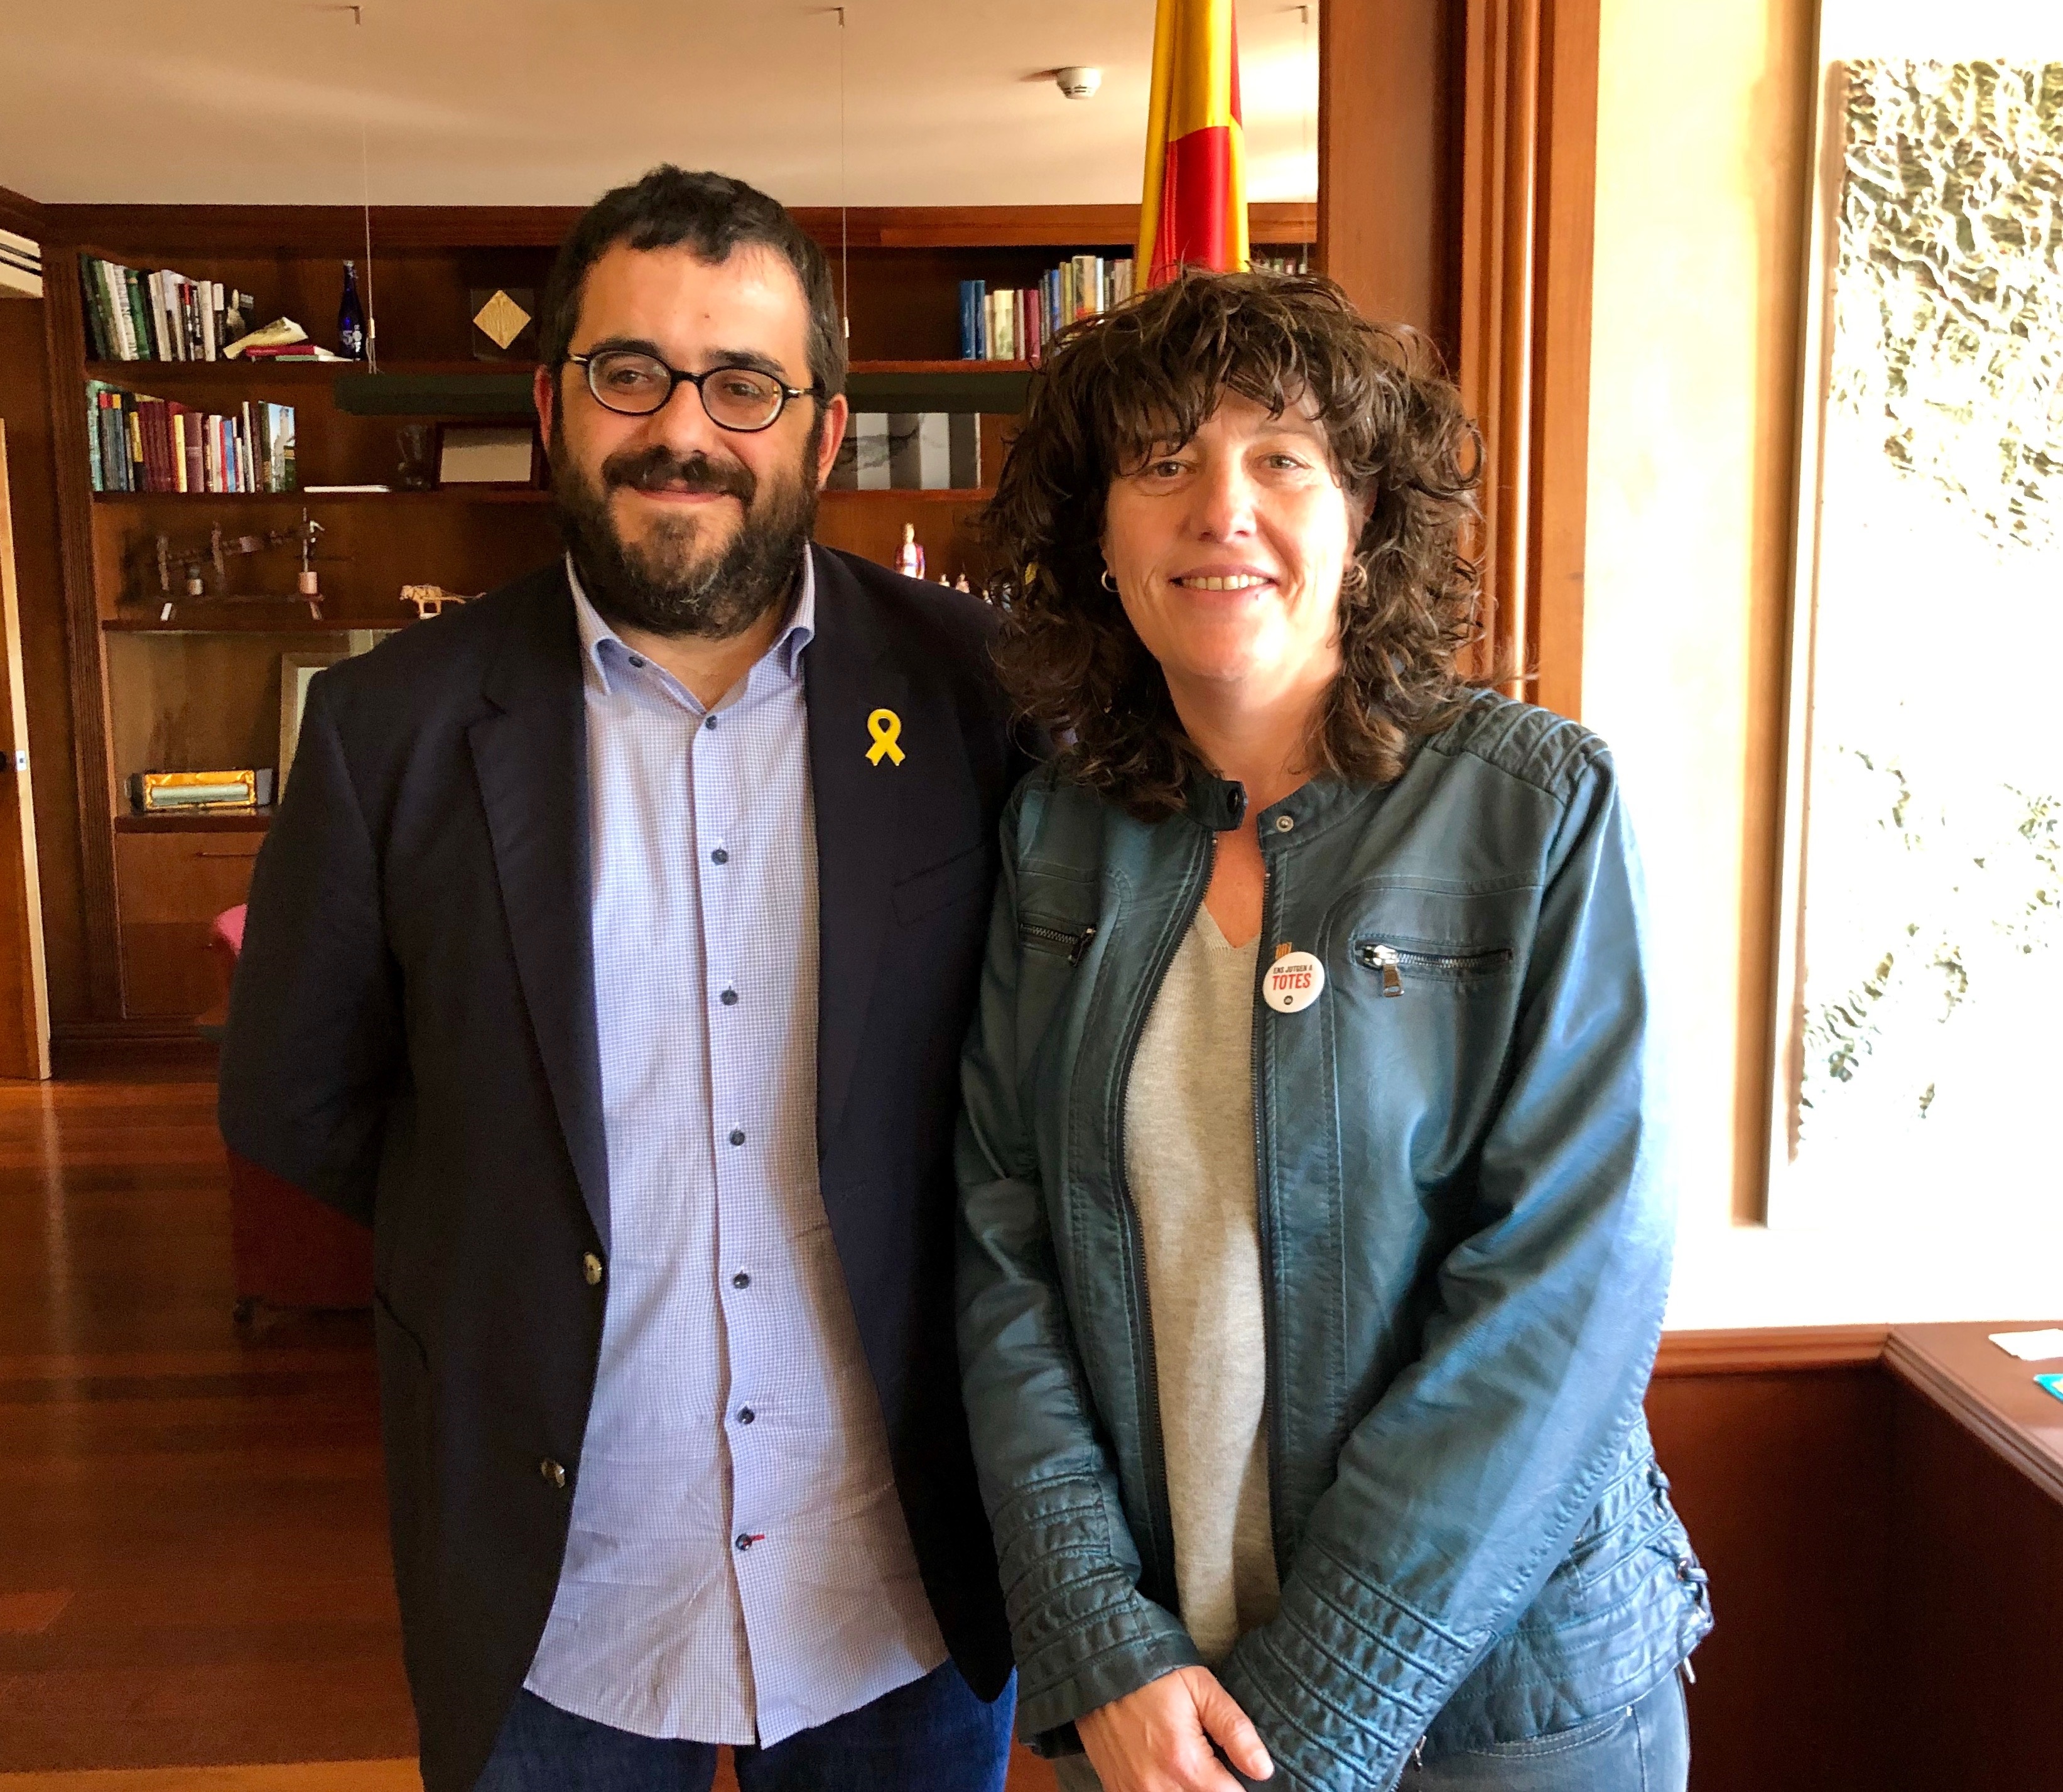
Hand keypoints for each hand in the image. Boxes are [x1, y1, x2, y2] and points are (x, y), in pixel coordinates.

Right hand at [1077, 1665, 1273, 1791]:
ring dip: (1190, 1790)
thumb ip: (1235, 1730)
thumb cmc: (1153, 1674)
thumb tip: (1264, 1770)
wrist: (1097, 1666)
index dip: (1240, 1784)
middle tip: (1213, 1764)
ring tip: (1191, 1768)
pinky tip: (1169, 1775)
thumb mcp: (1201, 1689)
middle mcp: (1158, 1789)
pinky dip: (1165, 1790)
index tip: (1237, 1768)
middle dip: (1215, 1787)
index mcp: (1186, 1764)